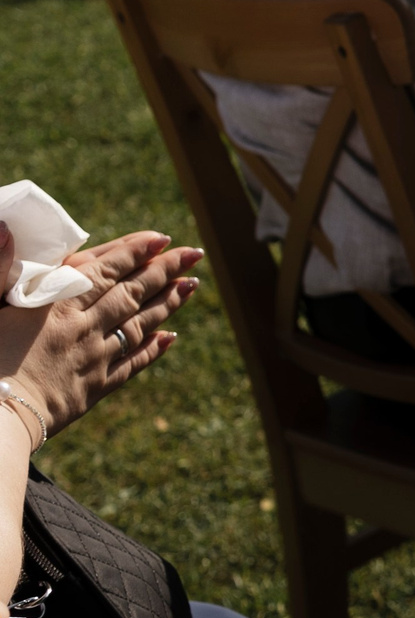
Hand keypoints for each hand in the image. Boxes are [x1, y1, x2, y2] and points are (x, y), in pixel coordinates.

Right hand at [0, 226, 198, 438]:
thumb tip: (3, 227)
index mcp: (53, 307)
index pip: (103, 271)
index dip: (133, 252)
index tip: (161, 238)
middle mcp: (80, 330)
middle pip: (130, 294)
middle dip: (164, 270)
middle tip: (194, 253)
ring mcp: (90, 360)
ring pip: (138, 326)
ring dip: (167, 304)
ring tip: (192, 285)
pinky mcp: (91, 390)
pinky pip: (130, 365)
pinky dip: (152, 349)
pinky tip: (170, 338)